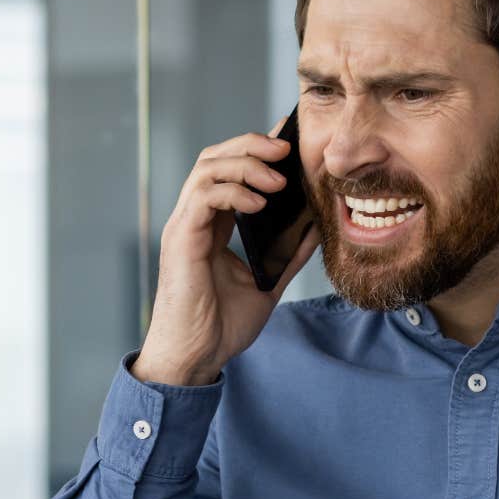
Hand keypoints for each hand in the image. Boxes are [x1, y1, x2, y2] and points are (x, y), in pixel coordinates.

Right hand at [134, 124, 321, 386]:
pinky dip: (233, 192)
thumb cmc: (221, 326)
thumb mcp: (268, 283)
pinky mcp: (181, 240)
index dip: (258, 150)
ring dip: (245, 164)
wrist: (196, 357)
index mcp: (213, 225)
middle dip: (251, 145)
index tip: (291, 141)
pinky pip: (203, 197)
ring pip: (207, 169)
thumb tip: (317, 226)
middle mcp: (195, 219)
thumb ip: (288, 254)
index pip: (230, 171)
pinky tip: (260, 204)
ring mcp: (185, 226)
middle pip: (215, 158)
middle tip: (287, 148)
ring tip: (278, 179)